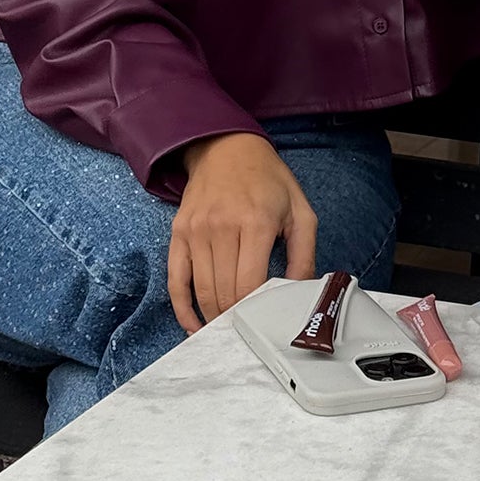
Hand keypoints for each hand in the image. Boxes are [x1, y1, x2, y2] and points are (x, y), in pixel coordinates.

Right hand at [167, 132, 316, 331]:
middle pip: (225, 292)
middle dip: (236, 319)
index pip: (251, 284)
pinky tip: (194, 325)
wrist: (226, 147)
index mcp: (257, 222)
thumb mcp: (300, 210)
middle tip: (247, 333)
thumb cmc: (268, 180)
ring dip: (213, 318)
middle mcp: (222, 226)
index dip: (256, 312)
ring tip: (226, 332)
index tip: (264, 324)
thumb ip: (304, 255)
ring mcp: (196, 230)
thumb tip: (299, 294)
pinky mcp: (179, 233)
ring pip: (202, 290)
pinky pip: (176, 280)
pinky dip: (183, 309)